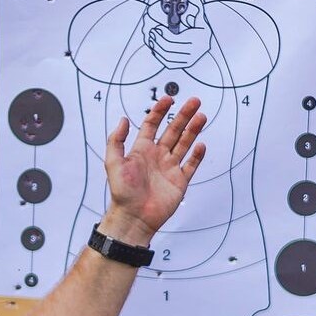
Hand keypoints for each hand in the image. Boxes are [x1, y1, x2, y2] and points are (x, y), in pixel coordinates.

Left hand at [100, 96, 206, 244]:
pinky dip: (197, 155)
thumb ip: (116, 140)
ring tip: (202, 116)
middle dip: (184, 115)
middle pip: (173, 130)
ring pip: (184, 144)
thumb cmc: (122, 192)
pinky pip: (191, 165)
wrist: (134, 217)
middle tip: (194, 101)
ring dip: (193, 130)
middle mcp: (157, 156)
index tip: (169, 99)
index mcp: (141, 150)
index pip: (152, 124)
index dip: (160, 110)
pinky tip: (201, 144)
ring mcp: (169, 168)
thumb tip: (123, 119)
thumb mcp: (113, 162)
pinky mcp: (179, 181)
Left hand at [147, 20, 211, 68]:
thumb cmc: (201, 29)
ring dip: (157, 48)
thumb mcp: (200, 18)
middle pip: (169, 49)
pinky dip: (160, 56)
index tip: (157, 27)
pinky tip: (155, 48)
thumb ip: (195, 7)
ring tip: (152, 39)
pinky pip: (168, 63)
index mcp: (197, 40)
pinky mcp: (184, 65)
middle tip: (152, 32)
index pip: (175, 40)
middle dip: (158, 40)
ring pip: (167, 58)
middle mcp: (194, 52)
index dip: (163, 34)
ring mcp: (189, 60)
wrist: (207, 43)